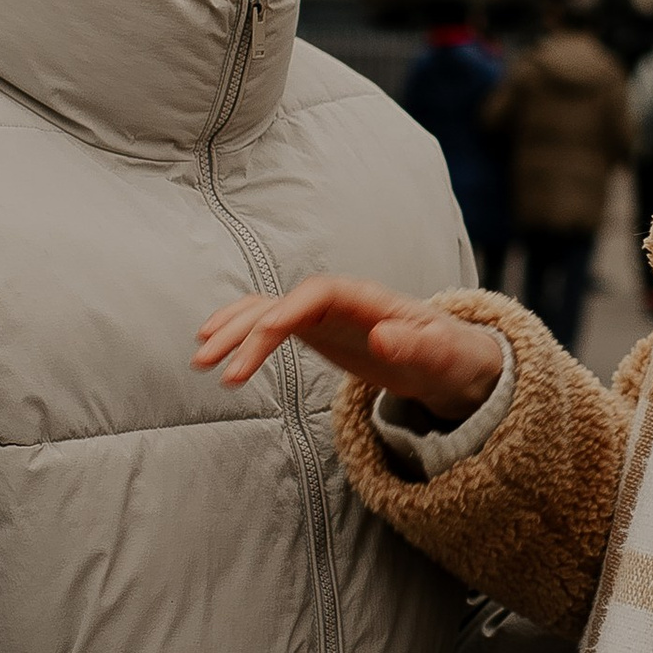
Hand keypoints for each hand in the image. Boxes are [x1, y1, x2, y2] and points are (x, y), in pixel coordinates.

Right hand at [194, 275, 506, 426]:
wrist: (451, 360)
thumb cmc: (450, 354)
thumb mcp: (442, 354)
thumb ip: (415, 345)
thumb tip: (382, 336)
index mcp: (368, 298)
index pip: (320, 292)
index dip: (290, 307)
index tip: (265, 330)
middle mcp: (338, 300)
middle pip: (283, 302)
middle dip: (246, 328)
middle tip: (213, 360)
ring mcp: (323, 314)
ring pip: (267, 312)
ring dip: (233, 332)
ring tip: (200, 360)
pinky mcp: (315, 330)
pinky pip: (269, 325)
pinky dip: (241, 335)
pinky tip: (214, 348)